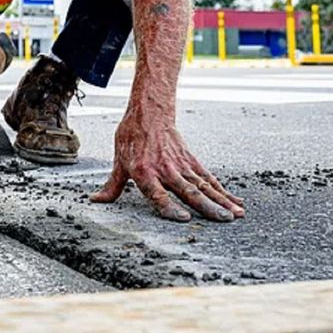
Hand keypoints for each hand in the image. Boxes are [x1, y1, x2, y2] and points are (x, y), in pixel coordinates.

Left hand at [92, 113, 243, 221]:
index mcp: (145, 173)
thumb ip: (112, 186)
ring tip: (235, 215)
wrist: (149, 113)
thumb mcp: (118, 162)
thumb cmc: (131, 138)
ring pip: (204, 187)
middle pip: (188, 192)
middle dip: (207, 207)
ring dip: (221, 201)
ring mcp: (181, 166)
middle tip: (223, 220)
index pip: (158, 195)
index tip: (185, 219)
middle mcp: (165, 170)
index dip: (170, 208)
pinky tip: (236, 203)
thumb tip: (96, 201)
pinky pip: (209, 179)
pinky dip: (223, 191)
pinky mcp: (192, 161)